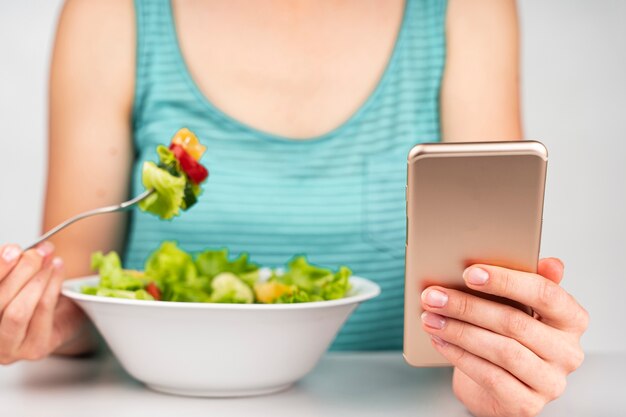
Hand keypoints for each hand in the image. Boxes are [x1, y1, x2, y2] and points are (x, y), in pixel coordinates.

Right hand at [0, 242, 87, 363]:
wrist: (62, 318)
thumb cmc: (32, 297)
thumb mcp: (16, 277)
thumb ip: (11, 264)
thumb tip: (16, 250)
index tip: (14, 249)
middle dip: (21, 271)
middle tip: (38, 253)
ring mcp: (7, 349)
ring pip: (17, 311)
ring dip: (37, 280)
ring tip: (50, 262)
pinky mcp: (33, 350)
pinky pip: (42, 313)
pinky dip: (52, 286)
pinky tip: (57, 269)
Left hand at [420, 258, 588, 416]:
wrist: (501, 383)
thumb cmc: (510, 335)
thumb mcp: (519, 303)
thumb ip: (530, 280)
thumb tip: (550, 263)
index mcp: (571, 319)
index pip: (545, 293)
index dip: (506, 281)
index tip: (469, 273)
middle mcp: (568, 352)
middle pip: (514, 322)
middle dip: (467, 306)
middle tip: (434, 296)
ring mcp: (550, 382)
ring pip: (501, 351)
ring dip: (459, 331)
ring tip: (430, 318)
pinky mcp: (527, 405)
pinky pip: (490, 377)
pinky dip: (460, 356)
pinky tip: (440, 340)